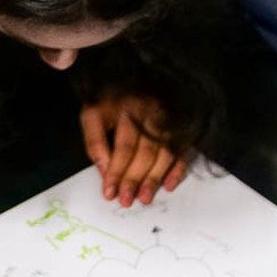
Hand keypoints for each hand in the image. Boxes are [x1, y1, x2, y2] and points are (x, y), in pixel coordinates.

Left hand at [80, 93, 190, 207]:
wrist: (131, 75)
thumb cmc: (110, 98)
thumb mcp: (92, 113)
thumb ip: (95, 142)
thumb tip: (105, 172)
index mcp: (128, 108)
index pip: (124, 146)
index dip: (116, 171)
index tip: (110, 192)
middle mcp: (152, 112)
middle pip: (145, 152)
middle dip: (135, 179)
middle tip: (127, 201)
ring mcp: (169, 118)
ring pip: (165, 153)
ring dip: (155, 178)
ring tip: (144, 198)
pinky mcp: (180, 126)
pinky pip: (183, 150)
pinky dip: (177, 169)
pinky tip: (168, 185)